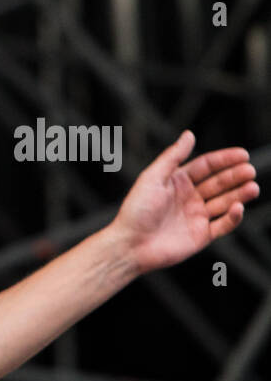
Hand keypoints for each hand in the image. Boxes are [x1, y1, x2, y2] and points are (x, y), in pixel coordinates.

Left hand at [109, 130, 259, 275]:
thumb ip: (173, 157)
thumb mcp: (152, 178)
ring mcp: (196, 216)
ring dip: (240, 194)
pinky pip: (223, 225)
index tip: (242, 155)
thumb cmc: (136, 212)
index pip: (206, 166)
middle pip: (219, 183)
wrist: (130, 245)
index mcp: (177, 182)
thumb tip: (189, 134)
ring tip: (252, 187)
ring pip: (225, 202)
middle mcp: (189, 198)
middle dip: (235, 176)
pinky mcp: (201, 235)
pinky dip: (233, 217)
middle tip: (249, 171)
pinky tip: (238, 207)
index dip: (224, 159)